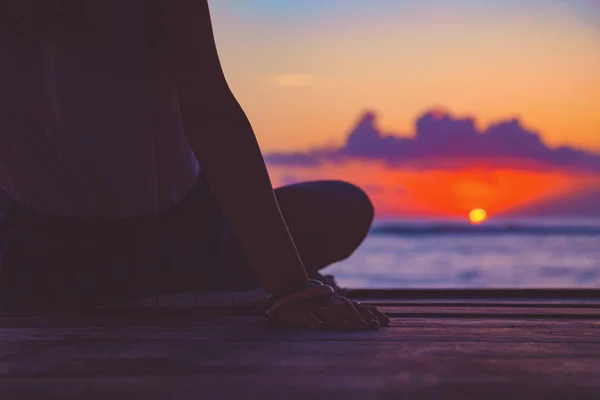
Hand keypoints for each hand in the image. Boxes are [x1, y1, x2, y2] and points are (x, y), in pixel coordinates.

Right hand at [271, 295, 389, 329]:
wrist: (288, 298)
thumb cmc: (314, 305)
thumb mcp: (335, 306)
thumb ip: (354, 309)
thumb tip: (378, 311)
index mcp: (338, 302)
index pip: (357, 307)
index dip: (371, 314)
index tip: (385, 322)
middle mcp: (328, 303)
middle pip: (346, 309)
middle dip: (359, 317)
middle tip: (371, 326)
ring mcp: (315, 307)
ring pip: (329, 313)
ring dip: (340, 320)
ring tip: (350, 327)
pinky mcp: (301, 313)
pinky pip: (307, 317)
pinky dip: (313, 320)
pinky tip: (319, 325)